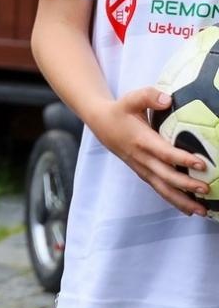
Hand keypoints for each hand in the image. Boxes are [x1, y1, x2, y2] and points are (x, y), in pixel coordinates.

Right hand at [88, 86, 210, 216]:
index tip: (201, 163)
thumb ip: (148, 96)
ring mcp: (141, 168)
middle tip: (207, 188)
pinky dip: (174, 201)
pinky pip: (159, 189)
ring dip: (181, 200)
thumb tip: (167, 99)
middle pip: (164, 176)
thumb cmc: (120, 111)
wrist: (101, 124)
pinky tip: (190, 209)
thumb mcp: (130, 99)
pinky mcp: (143, 173)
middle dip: (185, 185)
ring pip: (162, 188)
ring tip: (202, 211)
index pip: (163, 152)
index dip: (181, 159)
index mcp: (140, 140)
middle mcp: (141, 158)